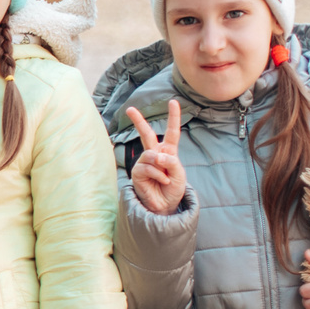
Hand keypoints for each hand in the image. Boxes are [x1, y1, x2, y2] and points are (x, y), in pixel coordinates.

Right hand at [125, 100, 186, 214]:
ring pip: (150, 154)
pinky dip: (157, 174)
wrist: (165, 206)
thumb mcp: (180, 174)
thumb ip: (172, 161)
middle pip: (146, 134)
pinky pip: (147, 167)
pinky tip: (162, 181)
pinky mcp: (138, 173)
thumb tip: (157, 155)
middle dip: (138, 121)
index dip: (173, 117)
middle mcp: (155, 154)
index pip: (171, 132)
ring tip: (166, 178)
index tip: (173, 102)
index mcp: (168, 152)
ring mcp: (145, 163)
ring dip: (160, 166)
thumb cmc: (173, 189)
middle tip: (129, 109)